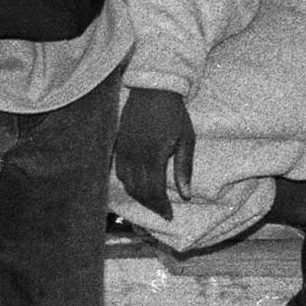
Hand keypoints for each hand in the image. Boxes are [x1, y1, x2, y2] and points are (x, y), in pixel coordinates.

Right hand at [115, 88, 196, 218]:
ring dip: (139, 196)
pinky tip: (137, 185)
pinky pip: (119, 171)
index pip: (154, 191)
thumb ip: (184, 168)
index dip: (161, 207)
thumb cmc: (174, 114)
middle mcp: (136, 157)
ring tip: (152, 201)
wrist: (153, 90)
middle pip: (140, 191)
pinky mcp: (118, 145)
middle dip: (151, 205)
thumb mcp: (186, 140)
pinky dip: (128, 183)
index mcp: (154, 157)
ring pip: (127, 184)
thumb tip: (186, 194)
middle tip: (162, 212)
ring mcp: (124, 151)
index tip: (169, 216)